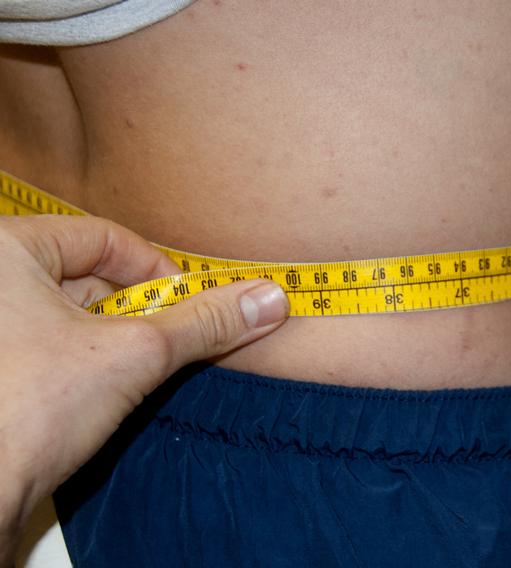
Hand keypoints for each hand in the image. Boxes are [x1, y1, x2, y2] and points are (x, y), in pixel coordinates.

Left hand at [0, 215, 288, 552]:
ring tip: (131, 373)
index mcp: (6, 248)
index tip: (187, 305)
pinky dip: (85, 361)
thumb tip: (267, 300)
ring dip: (114, 340)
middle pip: (88, 276)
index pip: (104, 238)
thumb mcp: (135, 354)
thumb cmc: (27, 411)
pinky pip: (49, 343)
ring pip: (70, 314)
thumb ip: (205, 323)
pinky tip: (98, 393)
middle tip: (165, 342)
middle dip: (137, 311)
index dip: (157, 272)